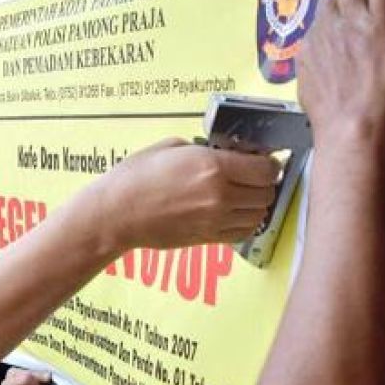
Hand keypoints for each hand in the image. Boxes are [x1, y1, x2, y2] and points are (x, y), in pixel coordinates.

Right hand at [90, 139, 280, 250]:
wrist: (116, 214)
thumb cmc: (135, 177)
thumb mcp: (171, 146)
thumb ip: (204, 149)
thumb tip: (223, 154)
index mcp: (213, 167)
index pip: (265, 169)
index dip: (269, 163)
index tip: (262, 161)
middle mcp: (220, 196)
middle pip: (266, 193)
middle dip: (264, 183)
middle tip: (253, 177)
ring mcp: (215, 220)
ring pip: (259, 215)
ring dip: (257, 204)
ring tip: (244, 195)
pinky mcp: (207, 238)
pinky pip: (243, 232)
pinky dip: (246, 223)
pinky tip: (235, 213)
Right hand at [297, 0, 384, 143]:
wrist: (351, 128)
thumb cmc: (334, 122)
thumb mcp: (311, 98)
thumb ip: (315, 76)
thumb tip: (319, 75)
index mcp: (310, 50)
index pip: (319, 21)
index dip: (329, 12)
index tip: (335, 9)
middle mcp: (327, 31)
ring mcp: (353, 23)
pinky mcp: (380, 23)